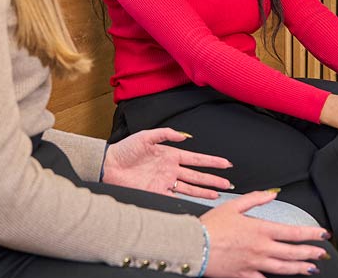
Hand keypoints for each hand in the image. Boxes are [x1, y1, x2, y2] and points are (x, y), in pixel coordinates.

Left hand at [101, 128, 233, 199]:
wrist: (109, 165)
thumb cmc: (125, 149)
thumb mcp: (146, 136)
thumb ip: (165, 134)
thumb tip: (184, 136)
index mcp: (171, 155)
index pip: (196, 159)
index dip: (211, 161)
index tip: (226, 164)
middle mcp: (171, 169)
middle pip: (197, 175)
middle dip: (213, 179)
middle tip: (228, 182)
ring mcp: (165, 182)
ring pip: (190, 187)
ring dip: (204, 190)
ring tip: (218, 193)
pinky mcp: (157, 192)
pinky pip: (175, 197)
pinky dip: (187, 200)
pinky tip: (197, 202)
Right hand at [201, 191, 331, 276]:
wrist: (193, 245)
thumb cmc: (211, 226)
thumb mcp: (234, 206)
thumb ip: (256, 199)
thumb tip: (272, 194)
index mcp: (260, 229)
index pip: (293, 233)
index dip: (311, 234)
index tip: (323, 234)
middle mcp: (261, 248)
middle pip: (292, 252)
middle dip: (311, 253)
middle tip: (323, 253)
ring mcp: (254, 264)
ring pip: (283, 268)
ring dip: (300, 268)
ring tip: (311, 268)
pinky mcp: (244, 275)